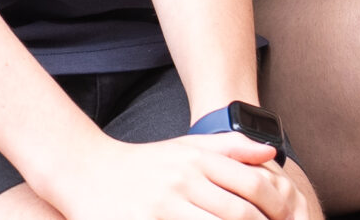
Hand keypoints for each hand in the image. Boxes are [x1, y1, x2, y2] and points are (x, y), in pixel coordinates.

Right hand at [41, 134, 311, 219]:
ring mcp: (163, 206)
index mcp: (197, 162)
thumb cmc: (143, 162)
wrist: (86, 171)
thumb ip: (230, 146)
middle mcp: (183, 182)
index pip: (249, 187)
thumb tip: (271, 153)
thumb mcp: (187, 146)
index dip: (274, 208)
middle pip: (236, 214)